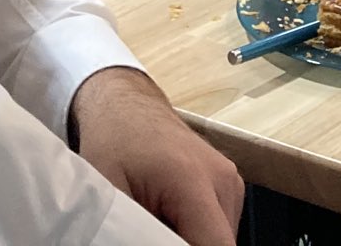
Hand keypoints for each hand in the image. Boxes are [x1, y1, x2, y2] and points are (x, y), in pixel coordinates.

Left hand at [70, 67, 241, 245]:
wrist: (129, 108)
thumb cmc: (113, 144)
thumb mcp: (109, 193)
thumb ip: (134, 233)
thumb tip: (143, 245)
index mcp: (193, 181)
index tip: (157, 245)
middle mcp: (224, 180)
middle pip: (221, 244)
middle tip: (149, 237)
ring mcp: (231, 181)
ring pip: (221, 238)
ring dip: (193, 241)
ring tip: (157, 225)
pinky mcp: (230, 184)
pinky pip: (220, 226)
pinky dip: (198, 232)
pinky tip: (169, 219)